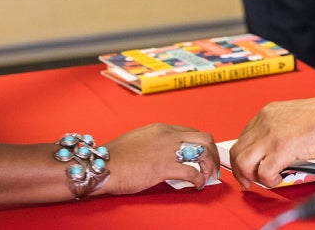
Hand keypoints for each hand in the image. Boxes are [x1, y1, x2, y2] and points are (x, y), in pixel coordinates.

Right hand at [100, 123, 218, 194]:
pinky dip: (199, 179)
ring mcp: (167, 150)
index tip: (204, 156)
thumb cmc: (116, 157)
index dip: (202, 145)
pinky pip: (192, 172)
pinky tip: (197, 185)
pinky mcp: (164, 167)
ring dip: (210, 165)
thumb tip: (166, 153)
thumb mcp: (139, 140)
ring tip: (208, 176)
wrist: (101, 165)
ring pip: (203, 152)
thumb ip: (156, 143)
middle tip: (213, 167)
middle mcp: (168, 135)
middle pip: (204, 138)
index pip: (192, 132)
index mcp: (162, 128)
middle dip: (213, 152)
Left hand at [229, 96, 314, 188]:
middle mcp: (265, 122)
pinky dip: (269, 181)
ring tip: (263, 182)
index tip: (249, 166)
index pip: (244, 137)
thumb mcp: (294, 115)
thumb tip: (274, 149)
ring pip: (244, 162)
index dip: (245, 155)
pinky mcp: (282, 149)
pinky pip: (263, 173)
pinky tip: (278, 180)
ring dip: (251, 176)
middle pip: (238, 150)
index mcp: (268, 112)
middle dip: (240, 170)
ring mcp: (271, 135)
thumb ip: (279, 128)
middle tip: (248, 180)